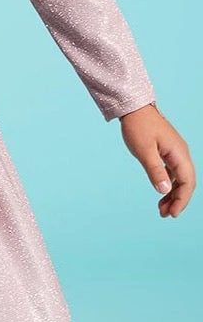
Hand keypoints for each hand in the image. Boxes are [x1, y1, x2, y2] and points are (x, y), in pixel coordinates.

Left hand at [119, 102, 194, 217]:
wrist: (133, 107)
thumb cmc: (138, 126)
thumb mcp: (144, 150)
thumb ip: (155, 171)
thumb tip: (165, 191)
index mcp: (179, 153)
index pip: (188, 182)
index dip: (182, 200)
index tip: (172, 214)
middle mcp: (181, 153)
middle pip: (186, 182)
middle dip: (178, 200)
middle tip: (165, 215)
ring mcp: (175, 152)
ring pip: (180, 178)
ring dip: (173, 194)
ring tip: (162, 209)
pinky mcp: (167, 151)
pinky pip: (173, 172)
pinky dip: (168, 184)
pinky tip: (161, 193)